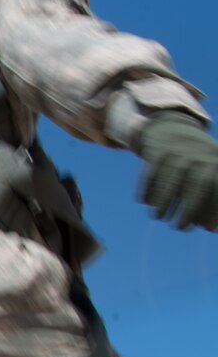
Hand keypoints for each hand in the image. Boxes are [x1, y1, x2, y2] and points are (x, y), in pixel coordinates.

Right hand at [138, 112, 217, 231]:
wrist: (173, 128)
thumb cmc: (195, 162)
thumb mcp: (210, 171)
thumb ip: (211, 199)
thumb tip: (211, 228)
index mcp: (216, 163)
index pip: (217, 187)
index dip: (214, 209)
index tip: (207, 229)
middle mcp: (200, 155)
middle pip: (198, 183)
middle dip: (190, 208)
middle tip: (179, 228)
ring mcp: (179, 151)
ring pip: (172, 178)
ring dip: (164, 201)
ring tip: (158, 217)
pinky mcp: (158, 150)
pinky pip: (151, 172)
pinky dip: (147, 189)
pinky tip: (145, 202)